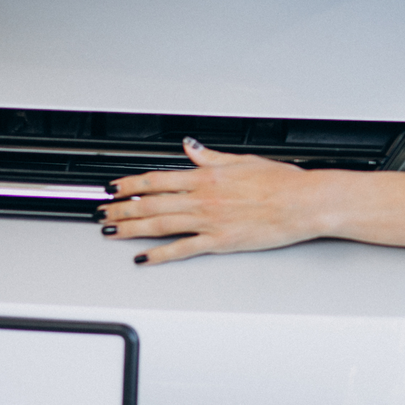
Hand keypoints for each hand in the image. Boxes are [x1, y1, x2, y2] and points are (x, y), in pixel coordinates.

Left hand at [97, 138, 327, 264]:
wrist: (302, 203)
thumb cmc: (282, 182)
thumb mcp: (243, 161)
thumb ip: (211, 156)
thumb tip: (191, 147)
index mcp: (207, 177)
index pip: (158, 179)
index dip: (130, 184)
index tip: (114, 187)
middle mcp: (203, 198)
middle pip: (151, 203)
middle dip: (122, 207)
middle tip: (102, 211)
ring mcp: (209, 221)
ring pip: (159, 224)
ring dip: (131, 228)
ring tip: (111, 230)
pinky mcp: (220, 241)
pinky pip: (182, 249)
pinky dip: (159, 254)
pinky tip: (143, 257)